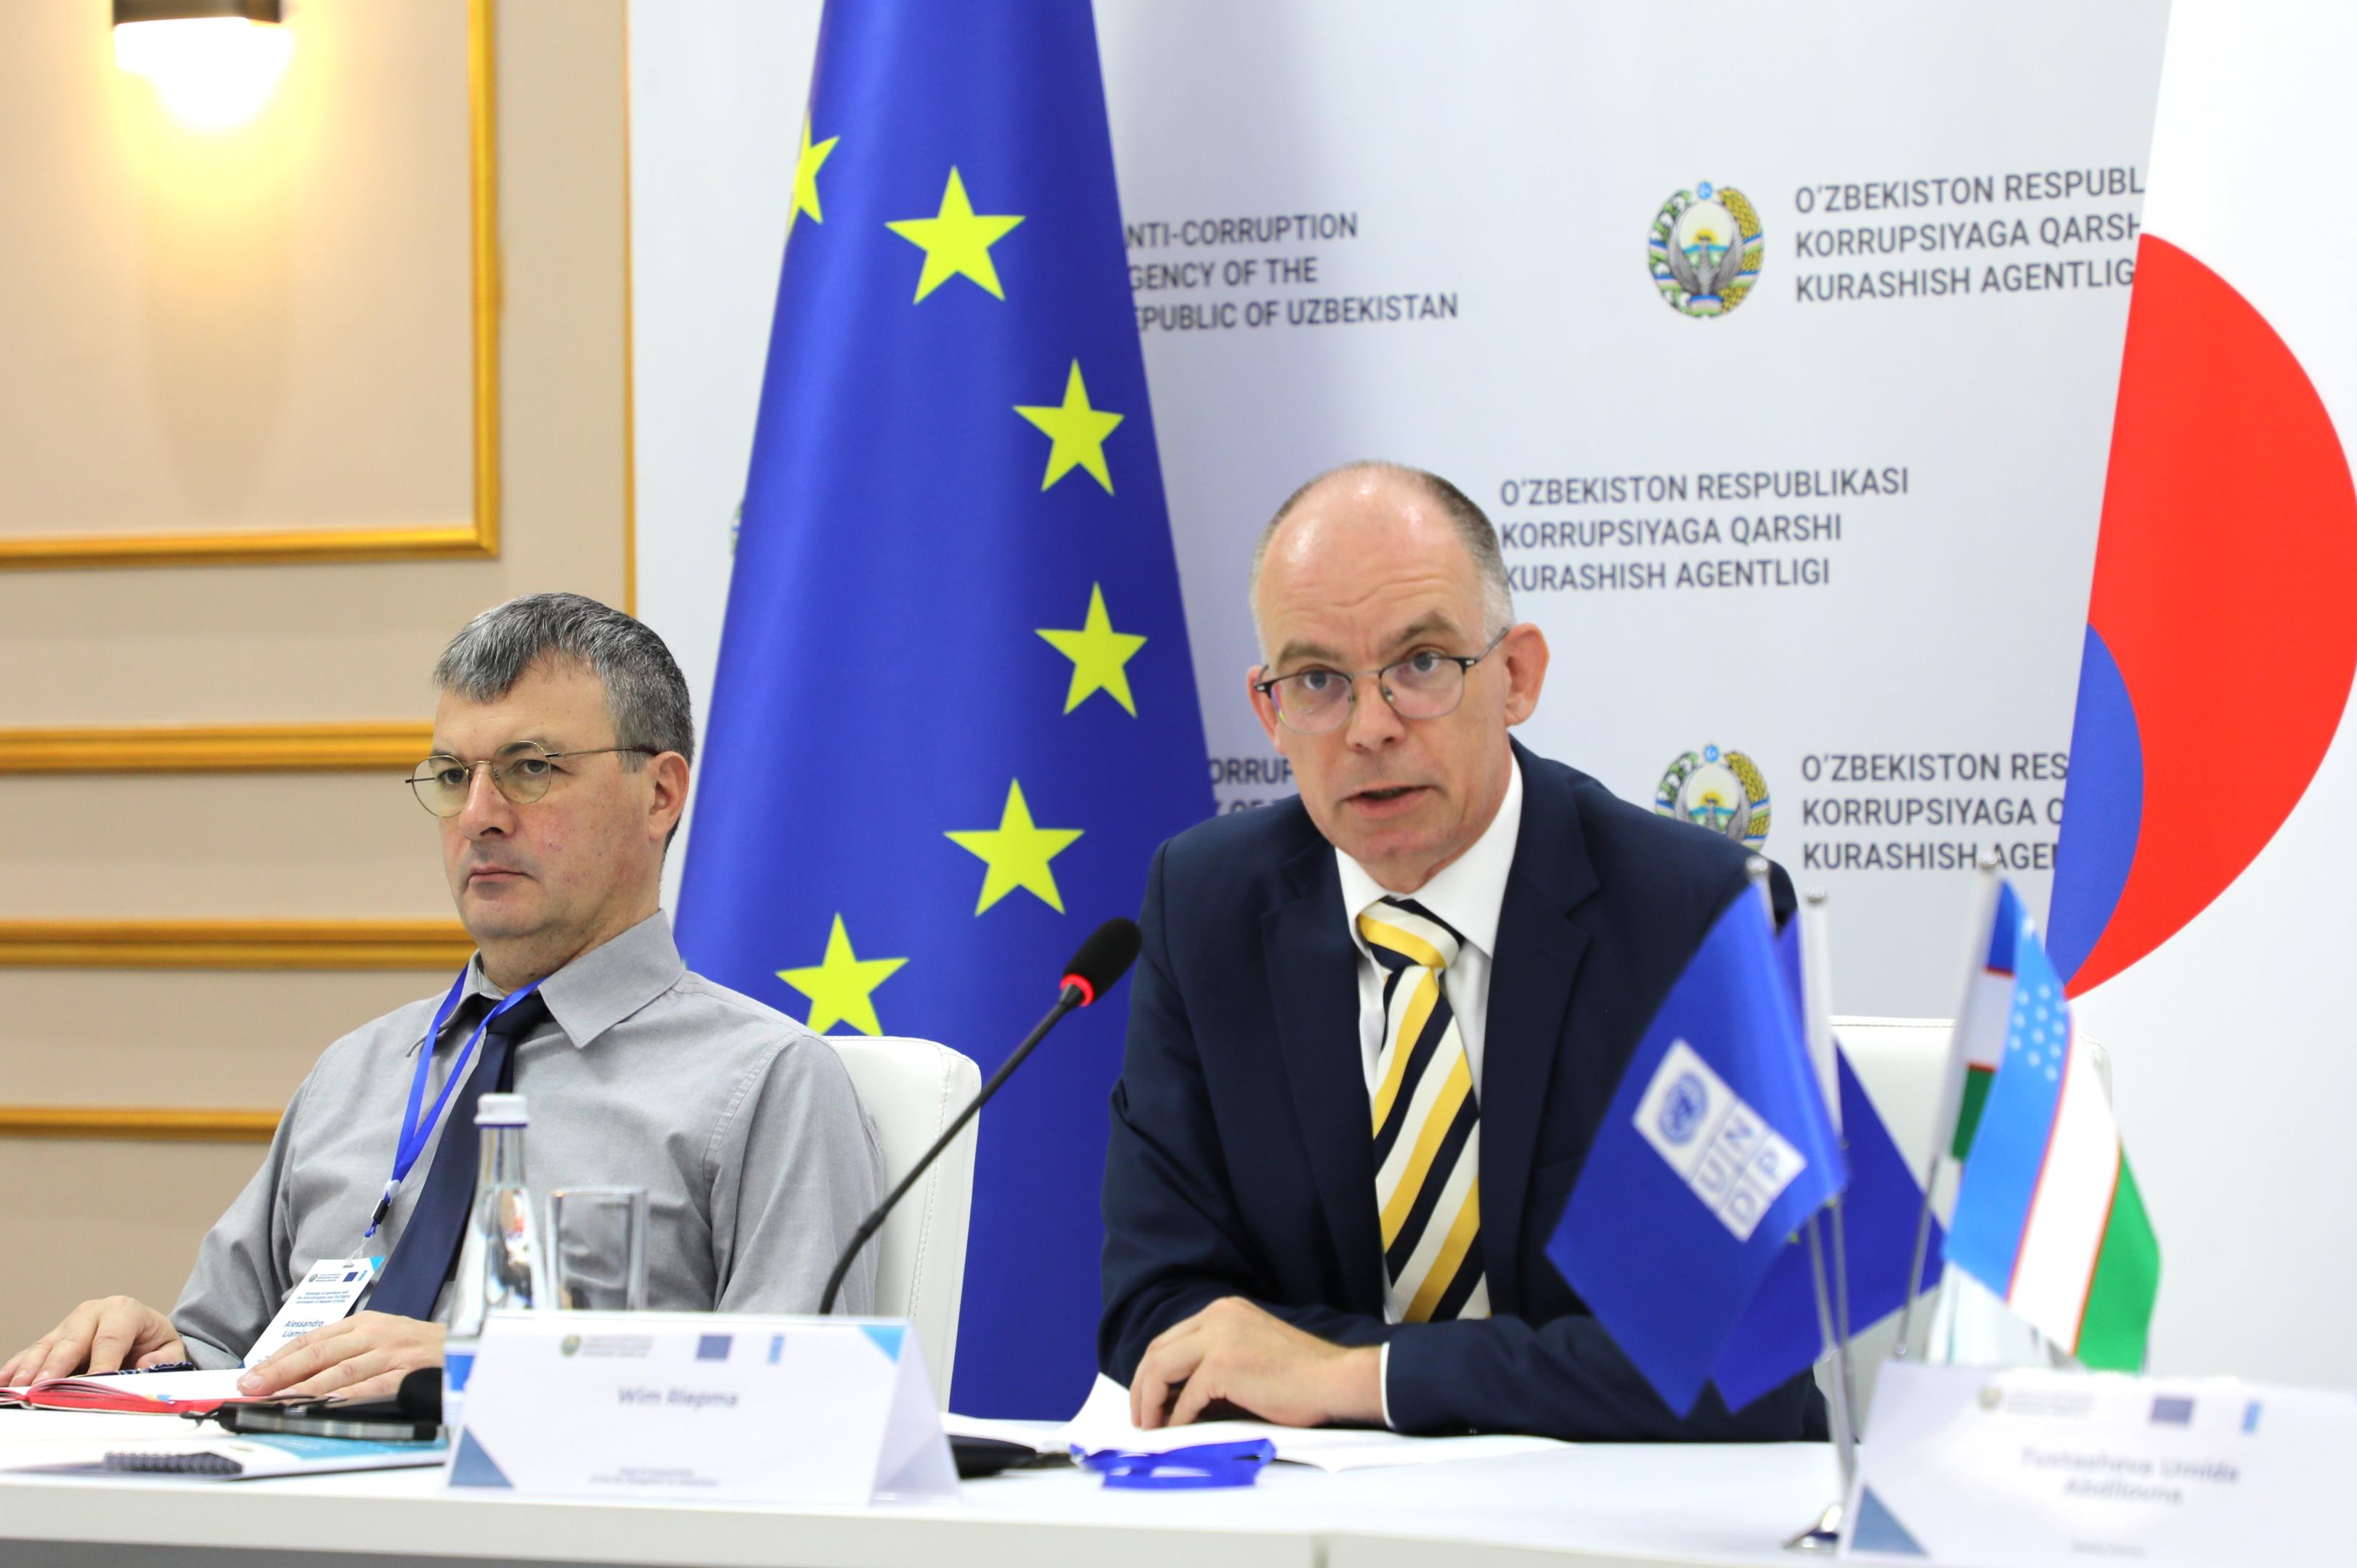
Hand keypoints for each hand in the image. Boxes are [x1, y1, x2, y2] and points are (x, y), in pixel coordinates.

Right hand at [1, 1296, 187, 1385]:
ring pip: (46, 1346)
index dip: (101, 1363)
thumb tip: (146, 1366)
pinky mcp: (53, 1338)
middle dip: (57, 1365)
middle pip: (71, 1340)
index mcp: (123, 1311)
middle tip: (43, 1388)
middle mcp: (92, 1313)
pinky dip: (16, 1367)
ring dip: (30, 1369)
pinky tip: (3, 1383)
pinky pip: (30, 1352)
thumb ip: (163, 1357)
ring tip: (18, 1389)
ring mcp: (68, 1325)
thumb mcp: (169, 1347)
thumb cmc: (152, 1340)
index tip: (93, 1383)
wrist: (143, 1330)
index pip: (110, 1339)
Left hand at [237, 1312, 444, 1403]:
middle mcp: (375, 1335)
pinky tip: (322, 1407)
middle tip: (250, 1389)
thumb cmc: (424, 1349)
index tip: (250, 1376)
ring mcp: (392, 1354)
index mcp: (365, 1323)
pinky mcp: (408, 1374)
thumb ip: (347, 1352)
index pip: (312, 1339)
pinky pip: (371, 1387)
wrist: (473, 1348)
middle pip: (319, 1353)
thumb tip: (300, 1375)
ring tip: (275, 1400)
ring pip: (340, 1371)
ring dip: (303, 1388)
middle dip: (280, 1371)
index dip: (278, 1358)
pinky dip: (343, 1397)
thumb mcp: (384, 1339)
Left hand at [1128, 1296, 1381, 1429]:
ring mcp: (1220, 1337)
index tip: (1149, 1397)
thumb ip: (1214, 1365)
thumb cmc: (1301, 1376)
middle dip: (1142, 1386)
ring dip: (1150, 1401)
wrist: (1334, 1380)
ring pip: (1161, 1368)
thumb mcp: (1250, 1354)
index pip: (1172, 1338)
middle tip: (1140, 1416)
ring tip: (1149, 1426)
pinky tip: (1179, 1431)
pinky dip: (1178, 1417)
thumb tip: (1177, 1398)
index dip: (1152, 1370)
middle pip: (1158, 1350)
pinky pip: (1187, 1396)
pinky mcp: (1224, 1365)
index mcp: (1224, 1311)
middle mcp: (1218, 1316)